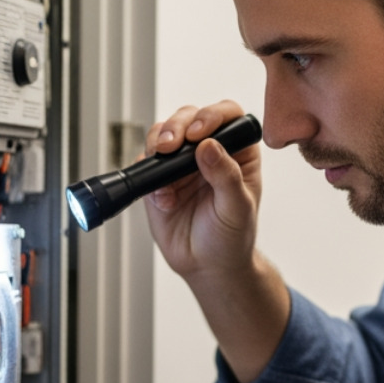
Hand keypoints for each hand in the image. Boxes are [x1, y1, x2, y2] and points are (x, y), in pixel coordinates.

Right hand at [141, 100, 262, 283]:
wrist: (207, 266)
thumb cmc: (231, 237)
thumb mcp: (237, 208)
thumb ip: (226, 176)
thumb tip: (209, 145)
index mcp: (237, 151)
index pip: (228, 116)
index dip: (213, 116)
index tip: (200, 133)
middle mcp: (208, 150)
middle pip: (190, 117)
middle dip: (178, 125)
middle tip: (172, 145)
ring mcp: (181, 163)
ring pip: (163, 133)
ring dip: (158, 141)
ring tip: (161, 159)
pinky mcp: (158, 178)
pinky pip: (146, 162)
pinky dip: (148, 173)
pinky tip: (162, 197)